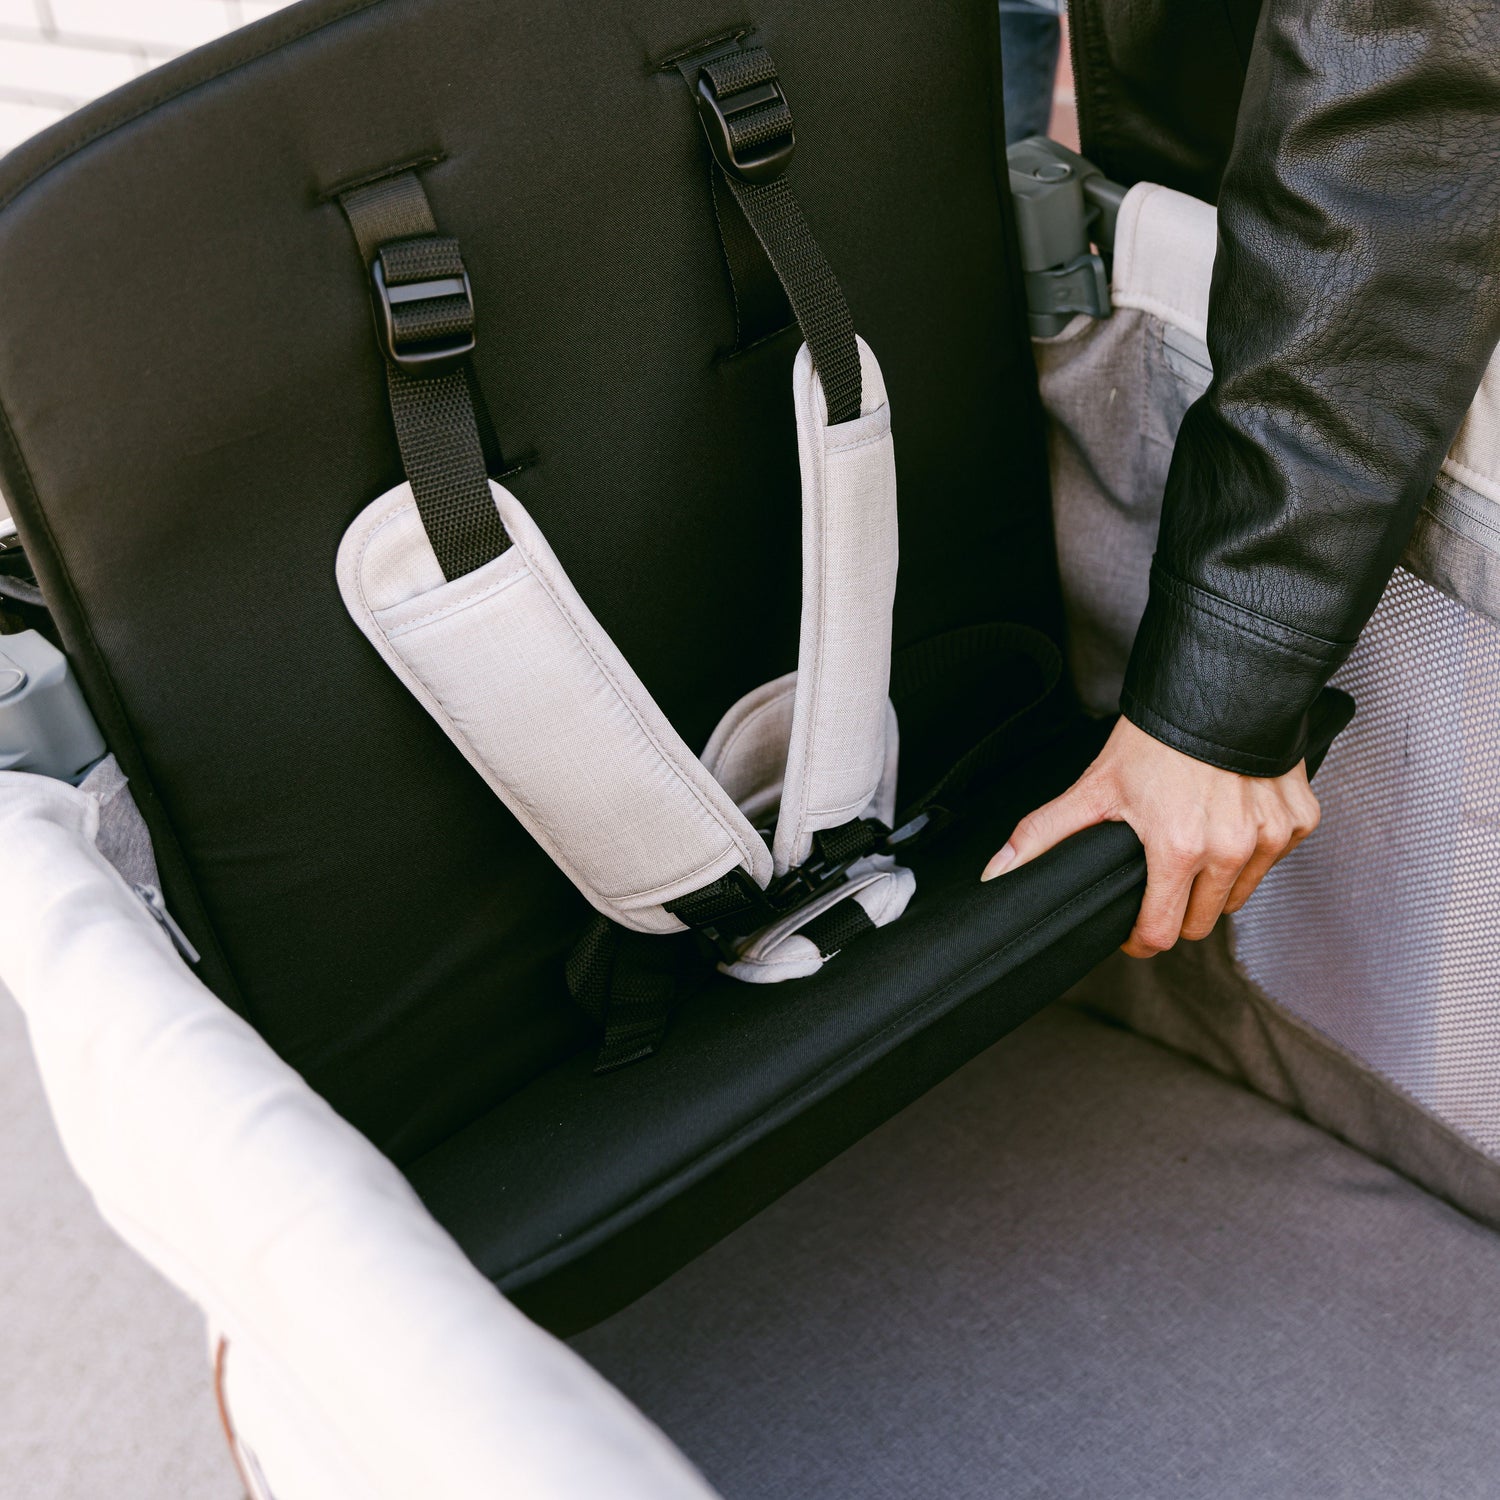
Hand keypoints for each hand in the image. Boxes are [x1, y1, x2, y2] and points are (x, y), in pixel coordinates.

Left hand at [981, 716, 1320, 957]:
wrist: (1218, 684)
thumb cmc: (1156, 737)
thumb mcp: (1095, 787)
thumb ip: (1044, 835)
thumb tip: (997, 873)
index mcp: (1179, 851)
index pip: (1160, 934)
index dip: (1138, 938)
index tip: (1130, 926)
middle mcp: (1232, 850)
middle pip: (1200, 922)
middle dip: (1174, 909)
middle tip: (1157, 877)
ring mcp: (1271, 837)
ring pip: (1239, 895)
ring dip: (1214, 884)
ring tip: (1191, 842)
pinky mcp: (1299, 821)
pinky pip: (1272, 859)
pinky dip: (1251, 850)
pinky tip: (1229, 819)